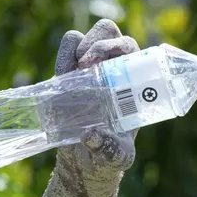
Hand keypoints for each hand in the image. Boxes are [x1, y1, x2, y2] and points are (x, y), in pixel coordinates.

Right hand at [54, 19, 139, 194]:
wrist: (85, 163)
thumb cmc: (108, 156)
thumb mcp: (115, 157)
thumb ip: (109, 150)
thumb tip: (91, 136)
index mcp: (133, 84)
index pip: (132, 50)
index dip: (118, 48)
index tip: (101, 63)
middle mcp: (113, 70)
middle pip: (110, 33)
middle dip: (98, 42)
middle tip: (87, 65)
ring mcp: (89, 69)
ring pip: (86, 37)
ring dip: (79, 46)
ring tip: (74, 71)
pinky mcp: (68, 74)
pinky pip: (67, 47)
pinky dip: (63, 53)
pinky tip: (62, 74)